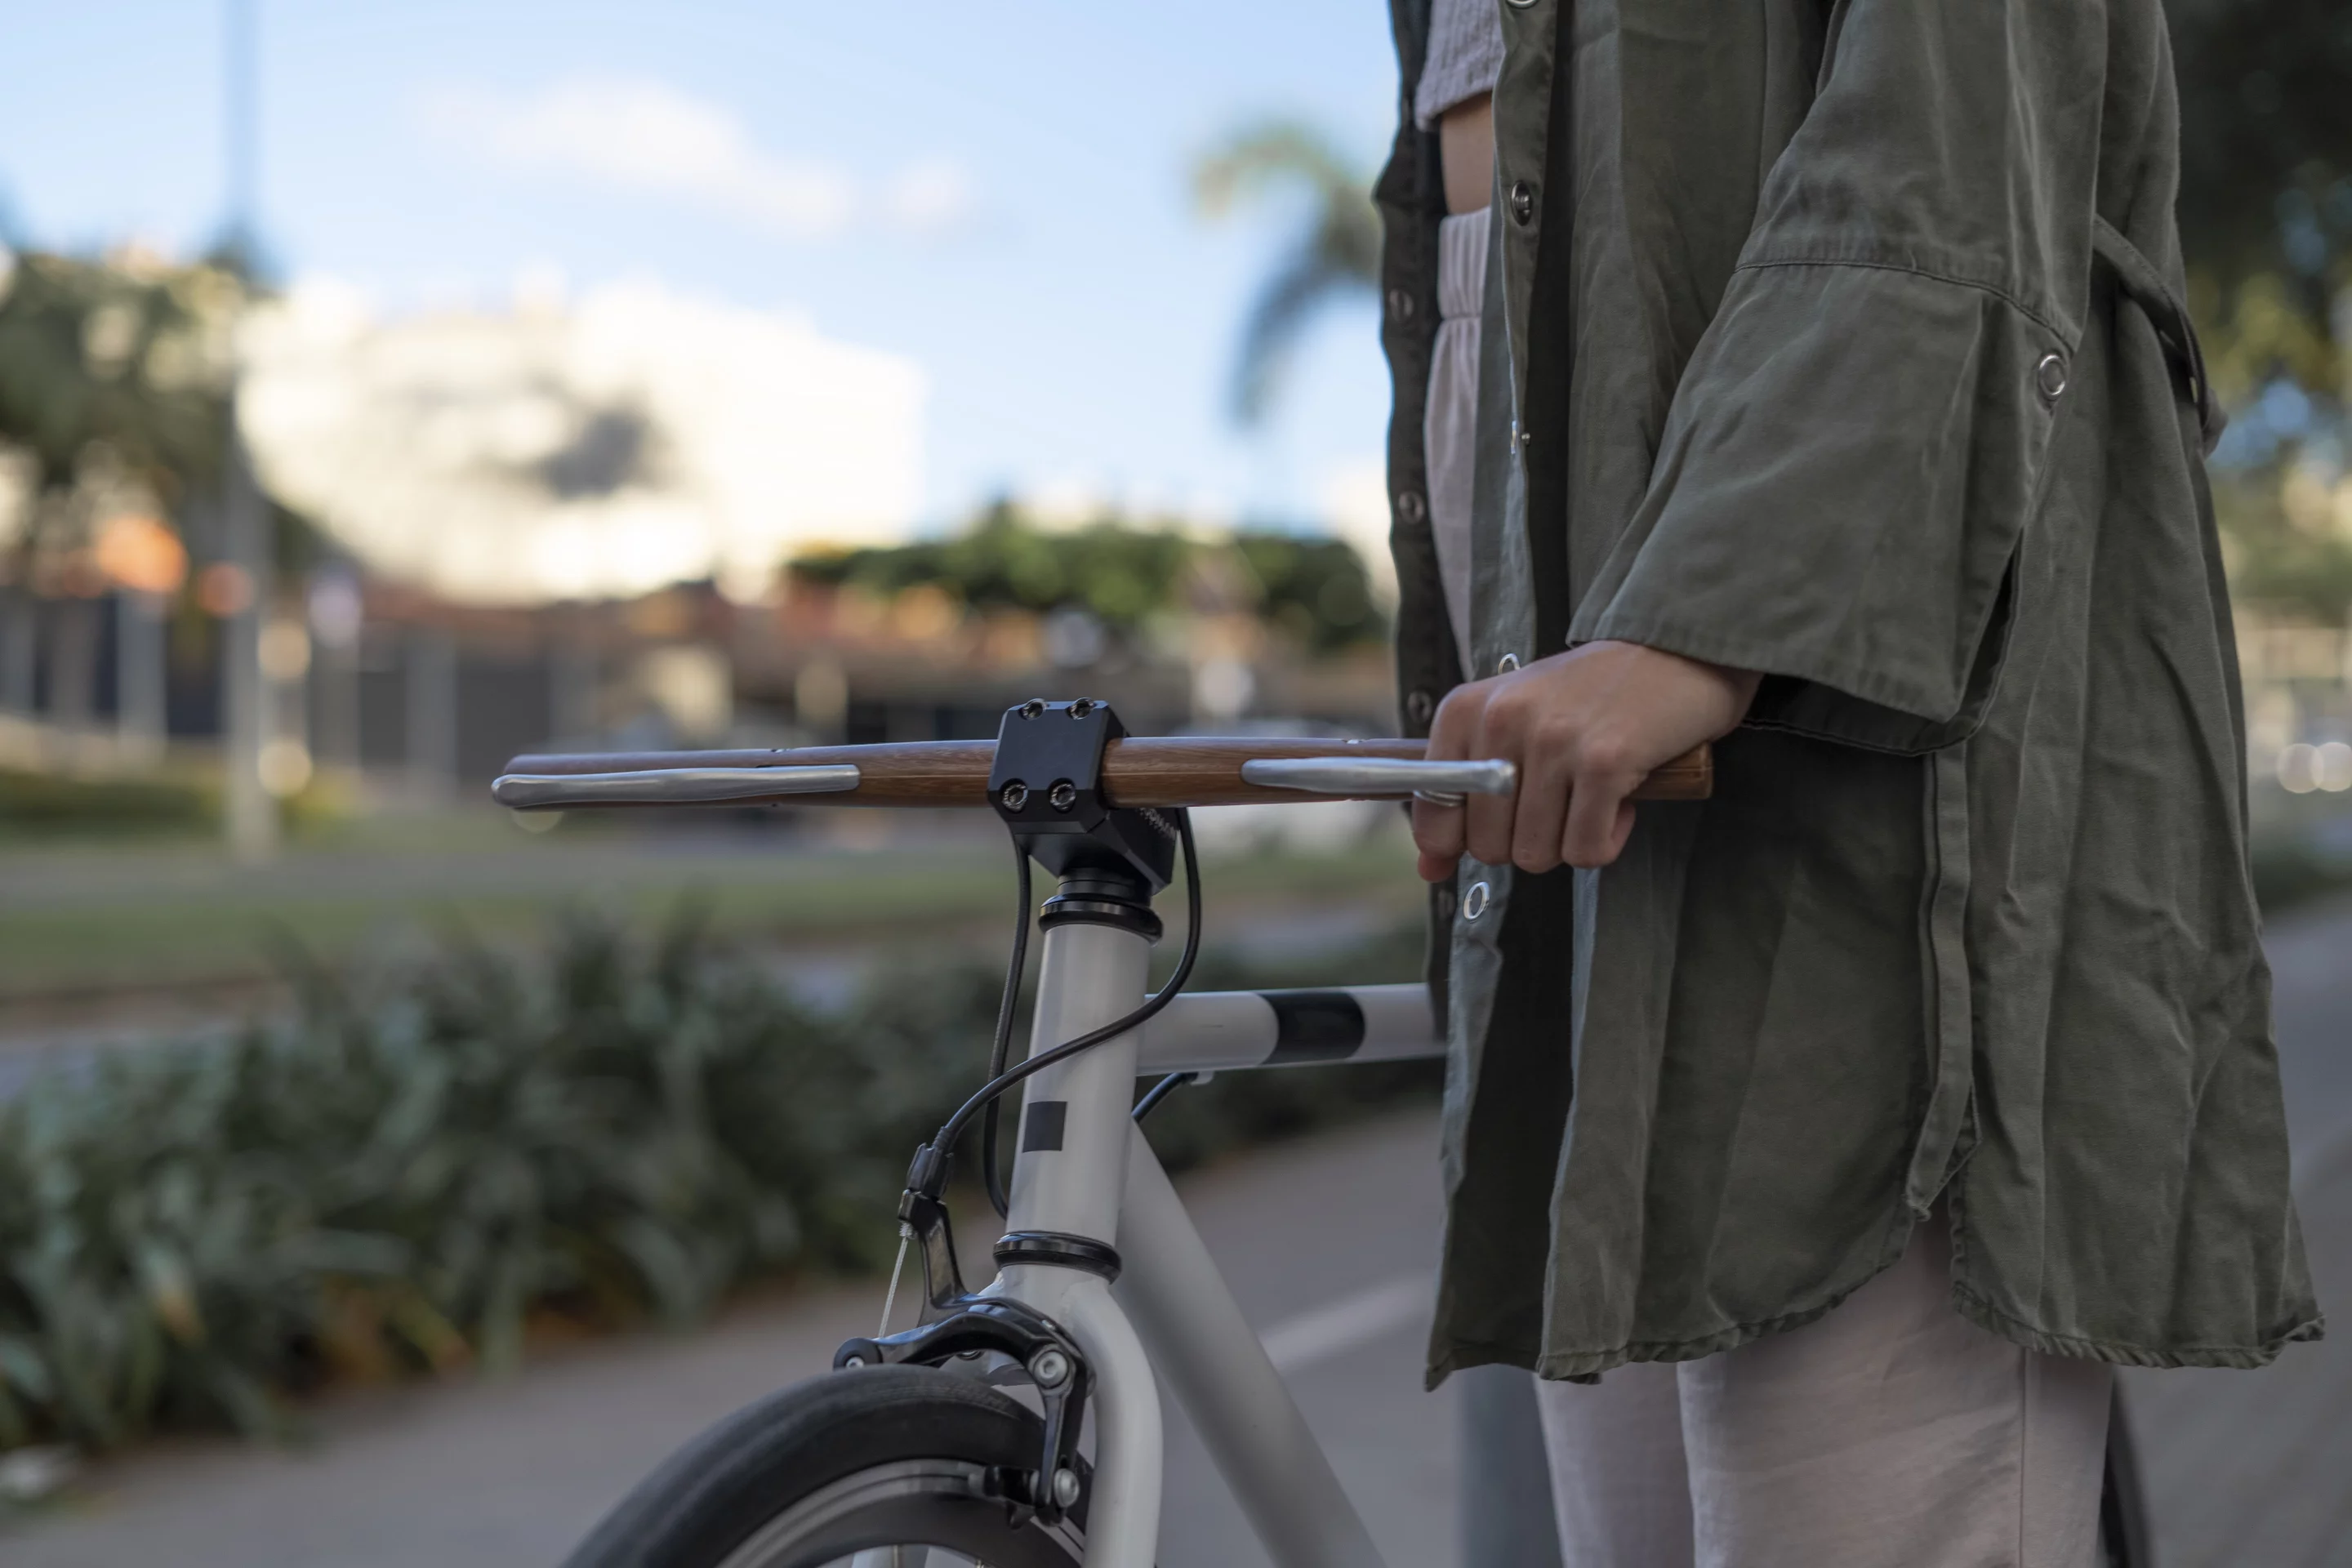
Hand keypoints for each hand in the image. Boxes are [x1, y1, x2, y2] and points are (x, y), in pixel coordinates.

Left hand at [1412, 641, 1757, 879]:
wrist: (1672, 654)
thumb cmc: (1587, 698)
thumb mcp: (1511, 726)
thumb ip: (1465, 794)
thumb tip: (1431, 869)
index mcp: (1465, 710)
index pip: (1432, 812)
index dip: (1457, 842)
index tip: (1494, 830)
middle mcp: (1502, 721)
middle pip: (1488, 846)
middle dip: (1526, 842)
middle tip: (1559, 805)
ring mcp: (1554, 741)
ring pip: (1536, 855)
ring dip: (1569, 842)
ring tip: (1589, 798)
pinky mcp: (1605, 762)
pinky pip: (1587, 851)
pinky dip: (1606, 841)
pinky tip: (1619, 803)